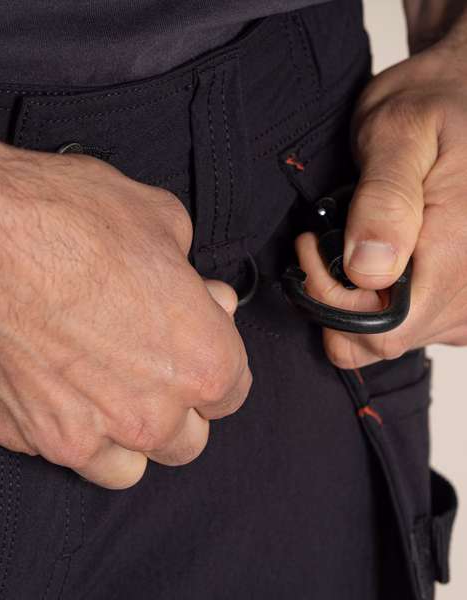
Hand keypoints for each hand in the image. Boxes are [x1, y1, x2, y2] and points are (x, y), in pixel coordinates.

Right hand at [0, 125, 250, 487]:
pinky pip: (69, 454)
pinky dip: (74, 430)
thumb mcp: (159, 220)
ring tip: (111, 389)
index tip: (198, 345)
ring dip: (131, 434)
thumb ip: (194, 274)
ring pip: (132, 465)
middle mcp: (151, 413)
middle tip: (154, 363)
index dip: (218, 363)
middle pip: (188, 439)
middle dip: (180, 404)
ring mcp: (87, 435)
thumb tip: (206, 297)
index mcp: (200, 362)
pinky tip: (61, 388)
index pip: (233, 392)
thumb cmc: (66, 220)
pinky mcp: (30, 436)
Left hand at [296, 35, 466, 367]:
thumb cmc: (438, 106)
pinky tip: (382, 258)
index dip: (333, 303)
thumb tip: (368, 270)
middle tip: (328, 242)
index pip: (381, 331)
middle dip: (338, 302)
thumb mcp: (399, 134)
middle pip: (383, 342)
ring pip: (394, 339)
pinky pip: (412, 327)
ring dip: (359, 301)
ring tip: (357, 241)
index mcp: (458, 256)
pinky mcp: (463, 300)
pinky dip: (382, 301)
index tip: (315, 248)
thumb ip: (385, 202)